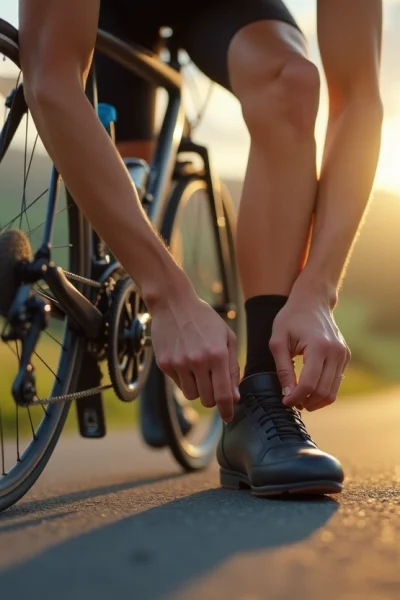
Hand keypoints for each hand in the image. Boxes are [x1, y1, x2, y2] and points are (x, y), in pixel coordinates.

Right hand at [151, 295, 239, 421]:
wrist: (174, 303)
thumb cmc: (205, 319)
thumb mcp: (227, 338)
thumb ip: (233, 368)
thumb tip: (235, 396)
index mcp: (217, 354)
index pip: (223, 395)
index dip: (227, 410)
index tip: (228, 418)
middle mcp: (198, 361)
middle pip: (207, 400)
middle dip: (212, 398)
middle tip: (213, 385)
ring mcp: (179, 363)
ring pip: (191, 395)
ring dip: (198, 388)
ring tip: (198, 370)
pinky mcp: (164, 364)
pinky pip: (178, 384)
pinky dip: (184, 378)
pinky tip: (185, 360)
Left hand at [269, 294, 349, 411]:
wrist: (312, 301)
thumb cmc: (291, 318)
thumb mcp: (278, 341)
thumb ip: (282, 369)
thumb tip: (287, 394)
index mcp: (318, 346)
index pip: (309, 384)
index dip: (295, 397)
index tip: (284, 401)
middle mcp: (335, 352)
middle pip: (322, 391)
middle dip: (305, 402)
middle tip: (291, 402)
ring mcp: (343, 355)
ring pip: (332, 392)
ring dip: (316, 401)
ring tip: (300, 400)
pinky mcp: (345, 357)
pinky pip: (336, 382)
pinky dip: (323, 391)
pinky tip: (309, 390)